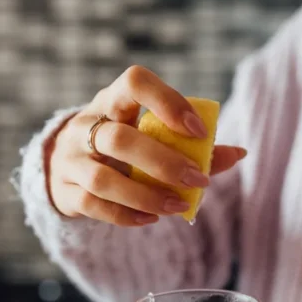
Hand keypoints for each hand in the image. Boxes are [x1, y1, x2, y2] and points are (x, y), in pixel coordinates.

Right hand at [45, 65, 246, 225]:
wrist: (63, 165)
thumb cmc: (121, 146)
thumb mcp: (149, 135)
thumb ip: (192, 146)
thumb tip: (239, 154)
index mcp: (112, 101)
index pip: (134, 83)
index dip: (168, 103)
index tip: (199, 132)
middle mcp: (85, 126)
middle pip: (119, 139)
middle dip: (163, 162)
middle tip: (198, 180)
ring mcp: (69, 160)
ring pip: (103, 179)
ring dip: (146, 195)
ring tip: (177, 206)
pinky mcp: (64, 191)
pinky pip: (93, 206)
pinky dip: (126, 215)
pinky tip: (152, 219)